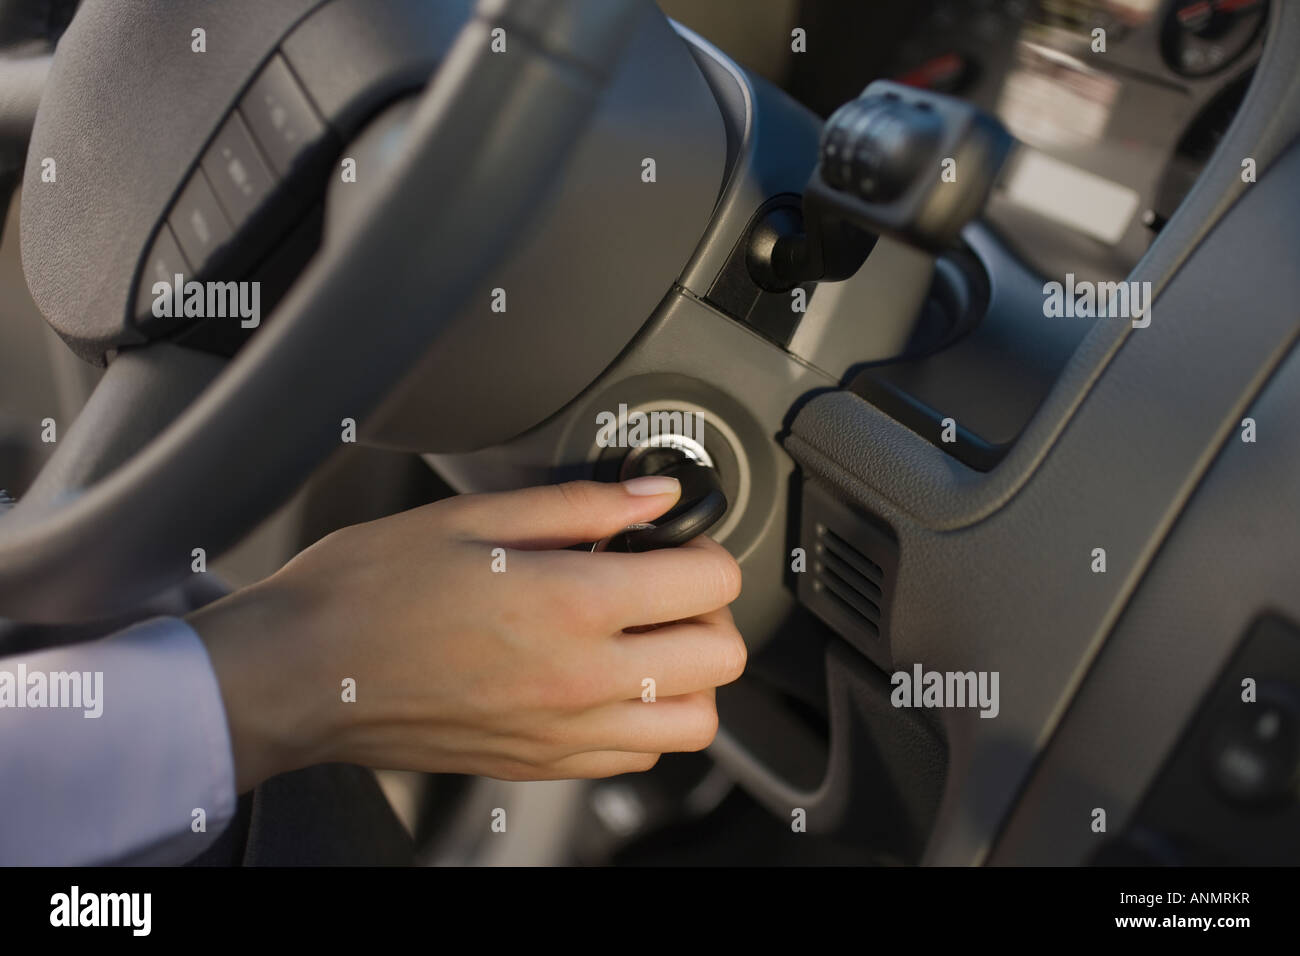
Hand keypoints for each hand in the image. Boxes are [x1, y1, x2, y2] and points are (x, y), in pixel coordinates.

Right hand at [187, 477, 744, 792]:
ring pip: (694, 722)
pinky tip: (605, 680)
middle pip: (722, 659)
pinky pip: (637, 757)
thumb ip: (581, 505)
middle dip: (710, 611)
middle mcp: (581, 680)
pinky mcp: (541, 765)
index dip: (703, 547)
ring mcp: (564, 733)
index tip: (673, 538)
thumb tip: (655, 494)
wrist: (300, 673)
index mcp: (572, 603)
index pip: (709, 582)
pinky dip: (645, 720)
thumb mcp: (473, 516)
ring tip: (645, 638)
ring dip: (689, 675)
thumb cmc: (366, 590)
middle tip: (665, 584)